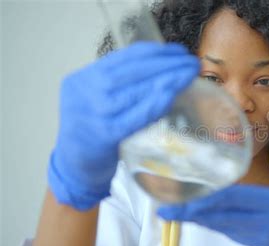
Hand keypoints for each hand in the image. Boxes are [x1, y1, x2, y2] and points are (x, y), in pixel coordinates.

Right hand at [48, 42, 199, 210]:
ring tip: (187, 75)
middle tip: (191, 63)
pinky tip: (171, 96)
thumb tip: (165, 68)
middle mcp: (83, 91)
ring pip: (133, 91)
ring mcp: (91, 114)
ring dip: (165, 80)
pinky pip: (133, 117)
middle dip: (165, 64)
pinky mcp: (103, 135)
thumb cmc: (96, 130)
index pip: (123, 57)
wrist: (75, 167)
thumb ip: (123, 85)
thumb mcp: (101, 100)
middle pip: (131, 71)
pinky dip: (154, 105)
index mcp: (84, 78)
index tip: (179, 52)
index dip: (155, 52)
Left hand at [157, 155, 268, 245]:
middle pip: (220, 214)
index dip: (214, 199)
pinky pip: (218, 226)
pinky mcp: (243, 236)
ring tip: (166, 209)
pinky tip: (183, 212)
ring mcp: (248, 232)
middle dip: (192, 211)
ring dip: (191, 216)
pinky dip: (200, 219)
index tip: (192, 196)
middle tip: (164, 207)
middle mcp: (256, 224)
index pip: (239, 201)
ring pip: (216, 222)